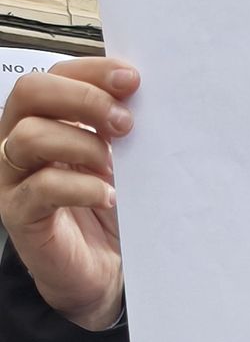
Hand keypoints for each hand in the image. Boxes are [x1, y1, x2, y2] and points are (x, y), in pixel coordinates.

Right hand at [0, 58, 134, 329]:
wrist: (103, 270)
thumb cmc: (111, 207)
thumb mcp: (122, 159)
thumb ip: (122, 128)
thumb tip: (145, 95)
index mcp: (44, 120)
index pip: (55, 75)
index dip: (91, 71)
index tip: (132, 79)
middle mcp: (19, 142)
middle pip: (30, 93)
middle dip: (83, 98)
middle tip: (126, 123)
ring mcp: (13, 178)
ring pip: (29, 137)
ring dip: (82, 144)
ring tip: (115, 166)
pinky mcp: (20, 214)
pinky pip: (40, 188)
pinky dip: (81, 187)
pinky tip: (109, 196)